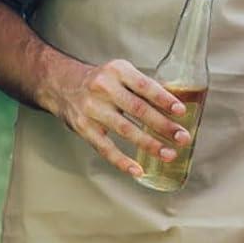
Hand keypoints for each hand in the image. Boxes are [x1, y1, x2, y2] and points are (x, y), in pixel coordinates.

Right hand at [47, 57, 191, 178]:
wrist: (60, 83)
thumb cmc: (102, 82)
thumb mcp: (121, 74)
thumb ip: (145, 88)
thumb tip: (177, 110)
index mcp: (117, 71)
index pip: (144, 85)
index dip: (163, 99)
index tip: (181, 112)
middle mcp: (103, 88)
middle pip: (138, 109)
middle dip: (163, 126)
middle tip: (183, 138)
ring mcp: (92, 108)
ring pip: (125, 130)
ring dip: (150, 144)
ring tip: (169, 154)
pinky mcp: (84, 127)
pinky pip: (105, 148)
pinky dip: (122, 161)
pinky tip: (138, 170)